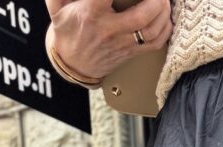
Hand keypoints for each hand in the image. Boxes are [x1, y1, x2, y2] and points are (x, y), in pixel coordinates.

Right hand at [45, 0, 172, 81]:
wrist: (72, 63)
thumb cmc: (66, 29)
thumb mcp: (56, 6)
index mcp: (91, 14)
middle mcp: (109, 31)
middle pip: (141, 17)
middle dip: (155, 0)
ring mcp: (123, 44)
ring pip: (151, 31)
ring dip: (163, 14)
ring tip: (165, 0)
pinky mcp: (131, 53)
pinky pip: (155, 44)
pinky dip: (165, 30)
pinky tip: (167, 18)